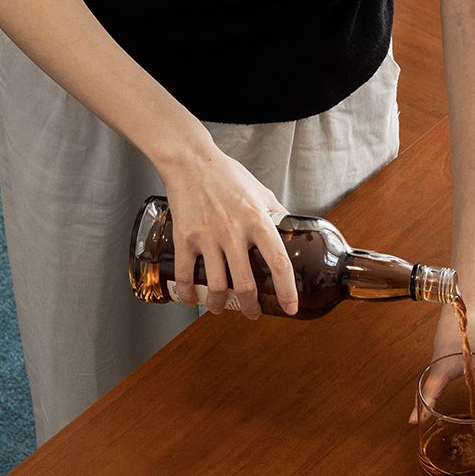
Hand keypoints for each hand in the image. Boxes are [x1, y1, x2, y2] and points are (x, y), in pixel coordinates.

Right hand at [161, 147, 296, 318]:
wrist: (191, 162)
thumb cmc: (227, 175)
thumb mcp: (261, 191)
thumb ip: (275, 213)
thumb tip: (290, 229)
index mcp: (258, 220)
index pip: (278, 263)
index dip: (287, 290)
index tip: (291, 307)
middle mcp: (234, 232)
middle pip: (245, 284)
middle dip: (250, 307)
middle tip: (252, 313)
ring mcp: (208, 237)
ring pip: (215, 286)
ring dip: (218, 305)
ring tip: (220, 308)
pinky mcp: (184, 238)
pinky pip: (187, 276)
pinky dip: (189, 294)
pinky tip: (193, 299)